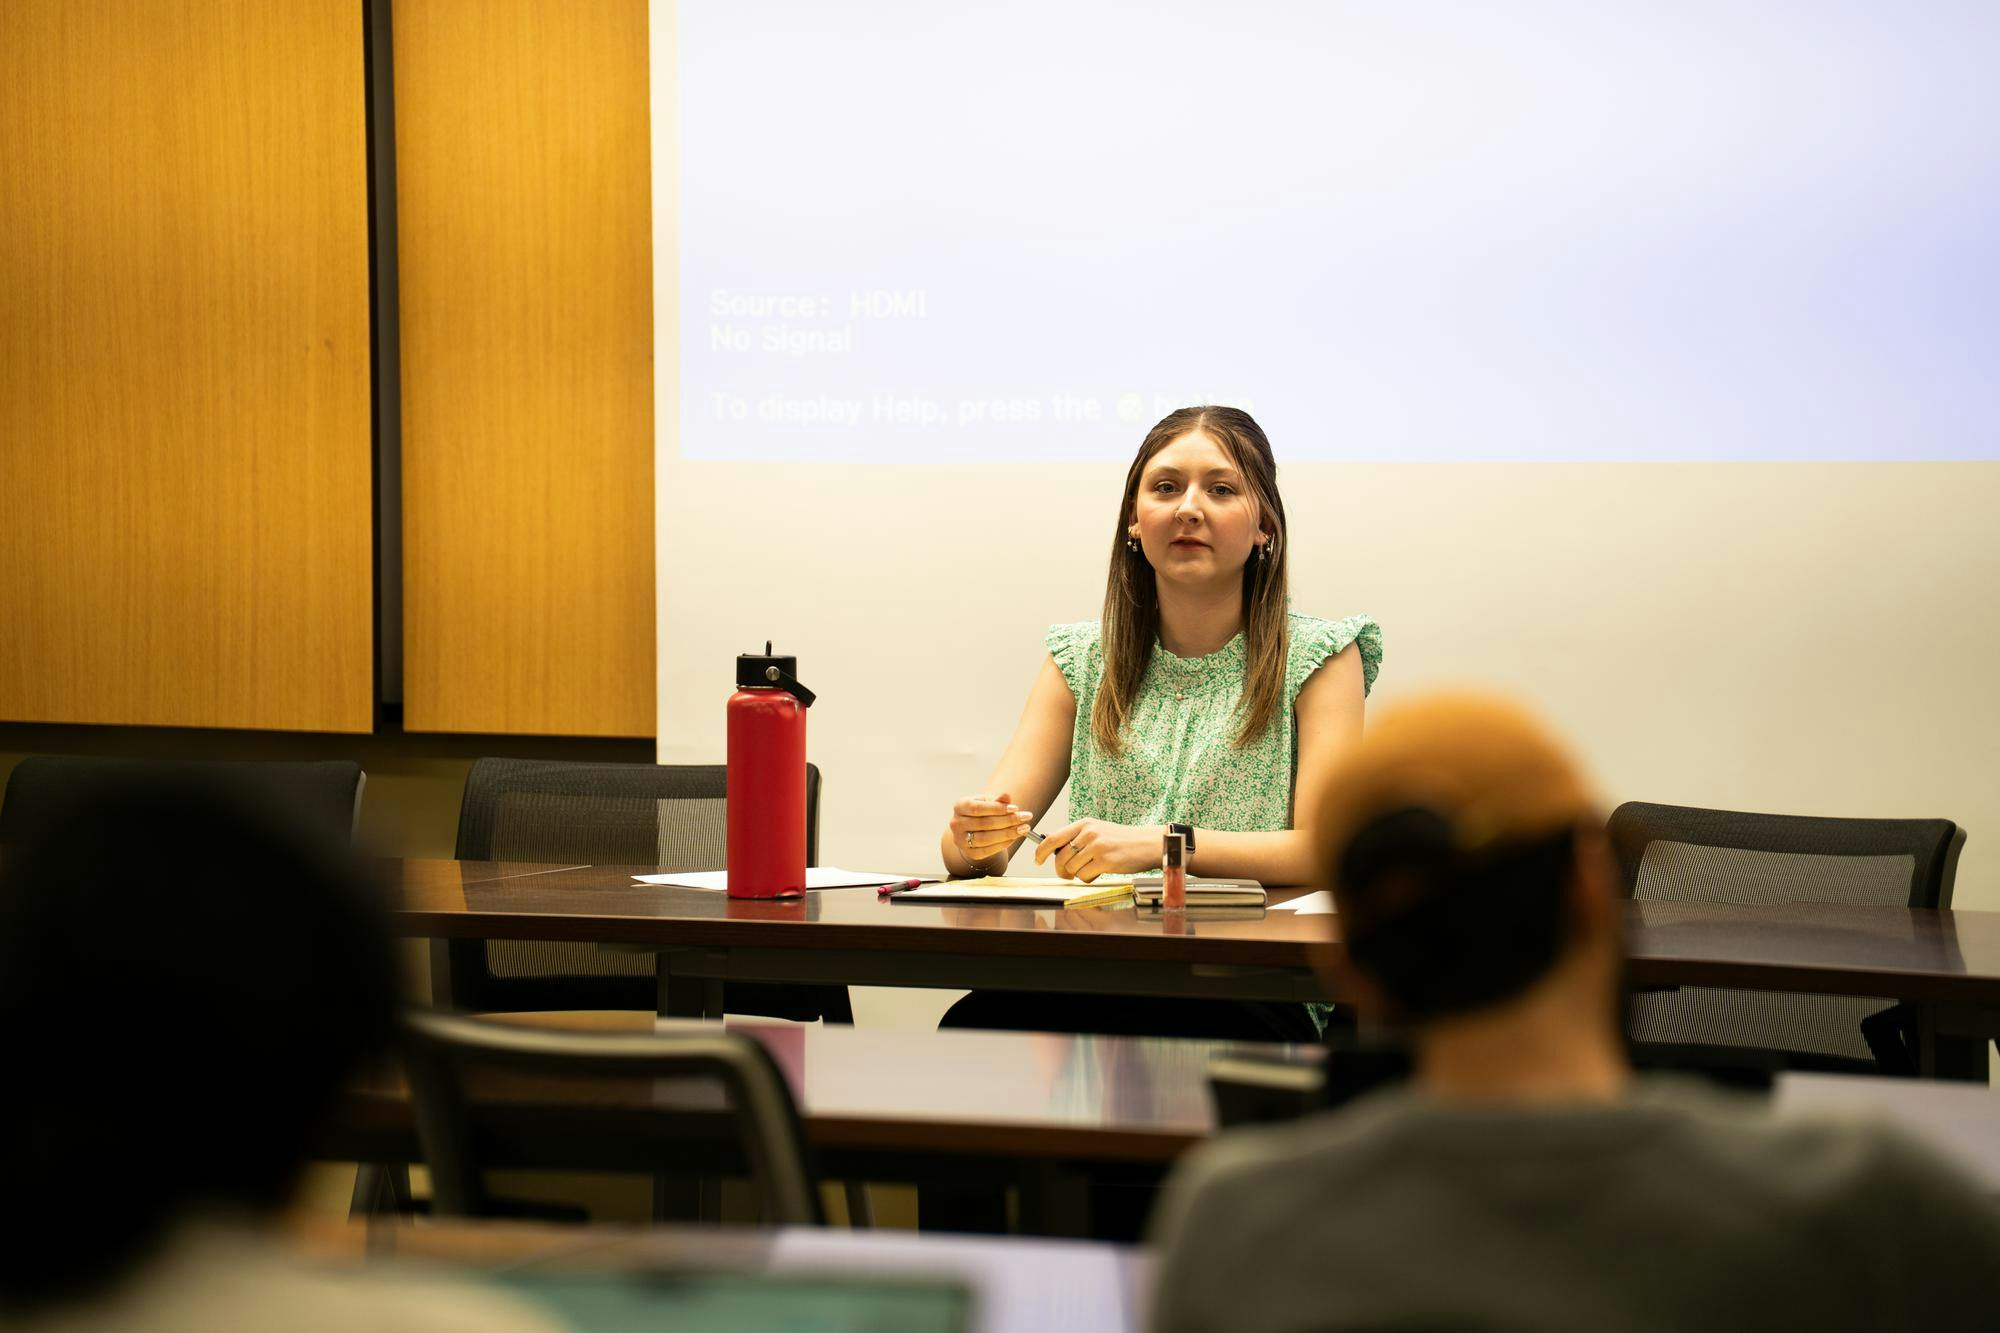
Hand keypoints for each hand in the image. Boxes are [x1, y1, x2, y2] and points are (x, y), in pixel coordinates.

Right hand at [950, 793, 1033, 866]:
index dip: (997, 809)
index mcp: (960, 806)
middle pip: (984, 824)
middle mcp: (956, 823)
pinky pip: (988, 850)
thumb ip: (998, 800)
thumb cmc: (983, 812)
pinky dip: (1003, 844)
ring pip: (986, 839)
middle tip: (1025, 818)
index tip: (1016, 808)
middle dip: (1007, 821)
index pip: (977, 808)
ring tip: (1023, 828)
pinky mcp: (969, 853)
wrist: (974, 829)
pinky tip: (1014, 837)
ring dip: (1007, 834)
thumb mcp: (989, 802)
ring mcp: (960, 840)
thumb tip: (1006, 796)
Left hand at [1035, 819, 1165, 882]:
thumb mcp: (1097, 830)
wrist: (1148, 843)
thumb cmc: (1121, 840)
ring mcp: (1097, 846)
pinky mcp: (1105, 861)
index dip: (1041, 851)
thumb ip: (1075, 837)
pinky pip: (1084, 877)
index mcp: (1084, 824)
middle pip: (1060, 858)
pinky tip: (1100, 871)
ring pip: (1071, 869)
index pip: (1053, 838)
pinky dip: (1089, 878)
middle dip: (1061, 870)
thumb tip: (1050, 844)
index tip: (1037, 860)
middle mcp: (1089, 833)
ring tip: (1092, 868)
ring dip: (1078, 874)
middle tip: (1068, 873)